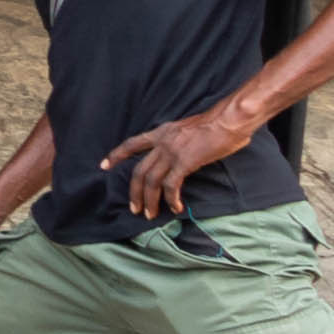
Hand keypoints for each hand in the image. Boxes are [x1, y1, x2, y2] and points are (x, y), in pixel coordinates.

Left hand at [99, 107, 253, 220]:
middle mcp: (162, 142)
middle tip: (134, 208)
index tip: (104, 166)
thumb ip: (179, 141)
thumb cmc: (217, 124)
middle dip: (134, 192)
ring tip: (150, 214)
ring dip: (149, 201)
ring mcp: (172, 152)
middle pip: (139, 170)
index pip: (132, 144)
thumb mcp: (188, 129)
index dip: (117, 155)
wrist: (229, 119)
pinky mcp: (185, 162)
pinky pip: (171, 185)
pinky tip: (175, 207)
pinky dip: (170, 199)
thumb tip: (181, 155)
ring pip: (151, 181)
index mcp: (162, 132)